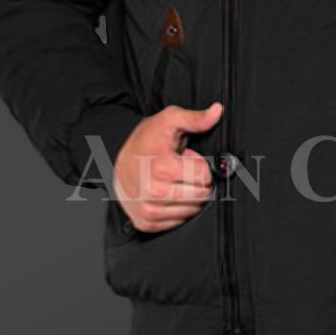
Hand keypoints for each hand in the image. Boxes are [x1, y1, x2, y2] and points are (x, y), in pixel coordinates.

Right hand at [113, 101, 222, 232]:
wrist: (117, 163)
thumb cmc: (145, 141)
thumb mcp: (169, 120)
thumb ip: (196, 118)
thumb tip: (218, 111)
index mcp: (163, 167)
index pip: (205, 176)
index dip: (200, 165)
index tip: (187, 159)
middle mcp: (154, 192)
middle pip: (202, 196)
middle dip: (198, 182)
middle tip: (182, 170)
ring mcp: (149, 210)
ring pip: (193, 211)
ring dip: (190, 196)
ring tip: (174, 181)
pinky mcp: (146, 223)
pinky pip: (179, 222)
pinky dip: (179, 209)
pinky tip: (169, 194)